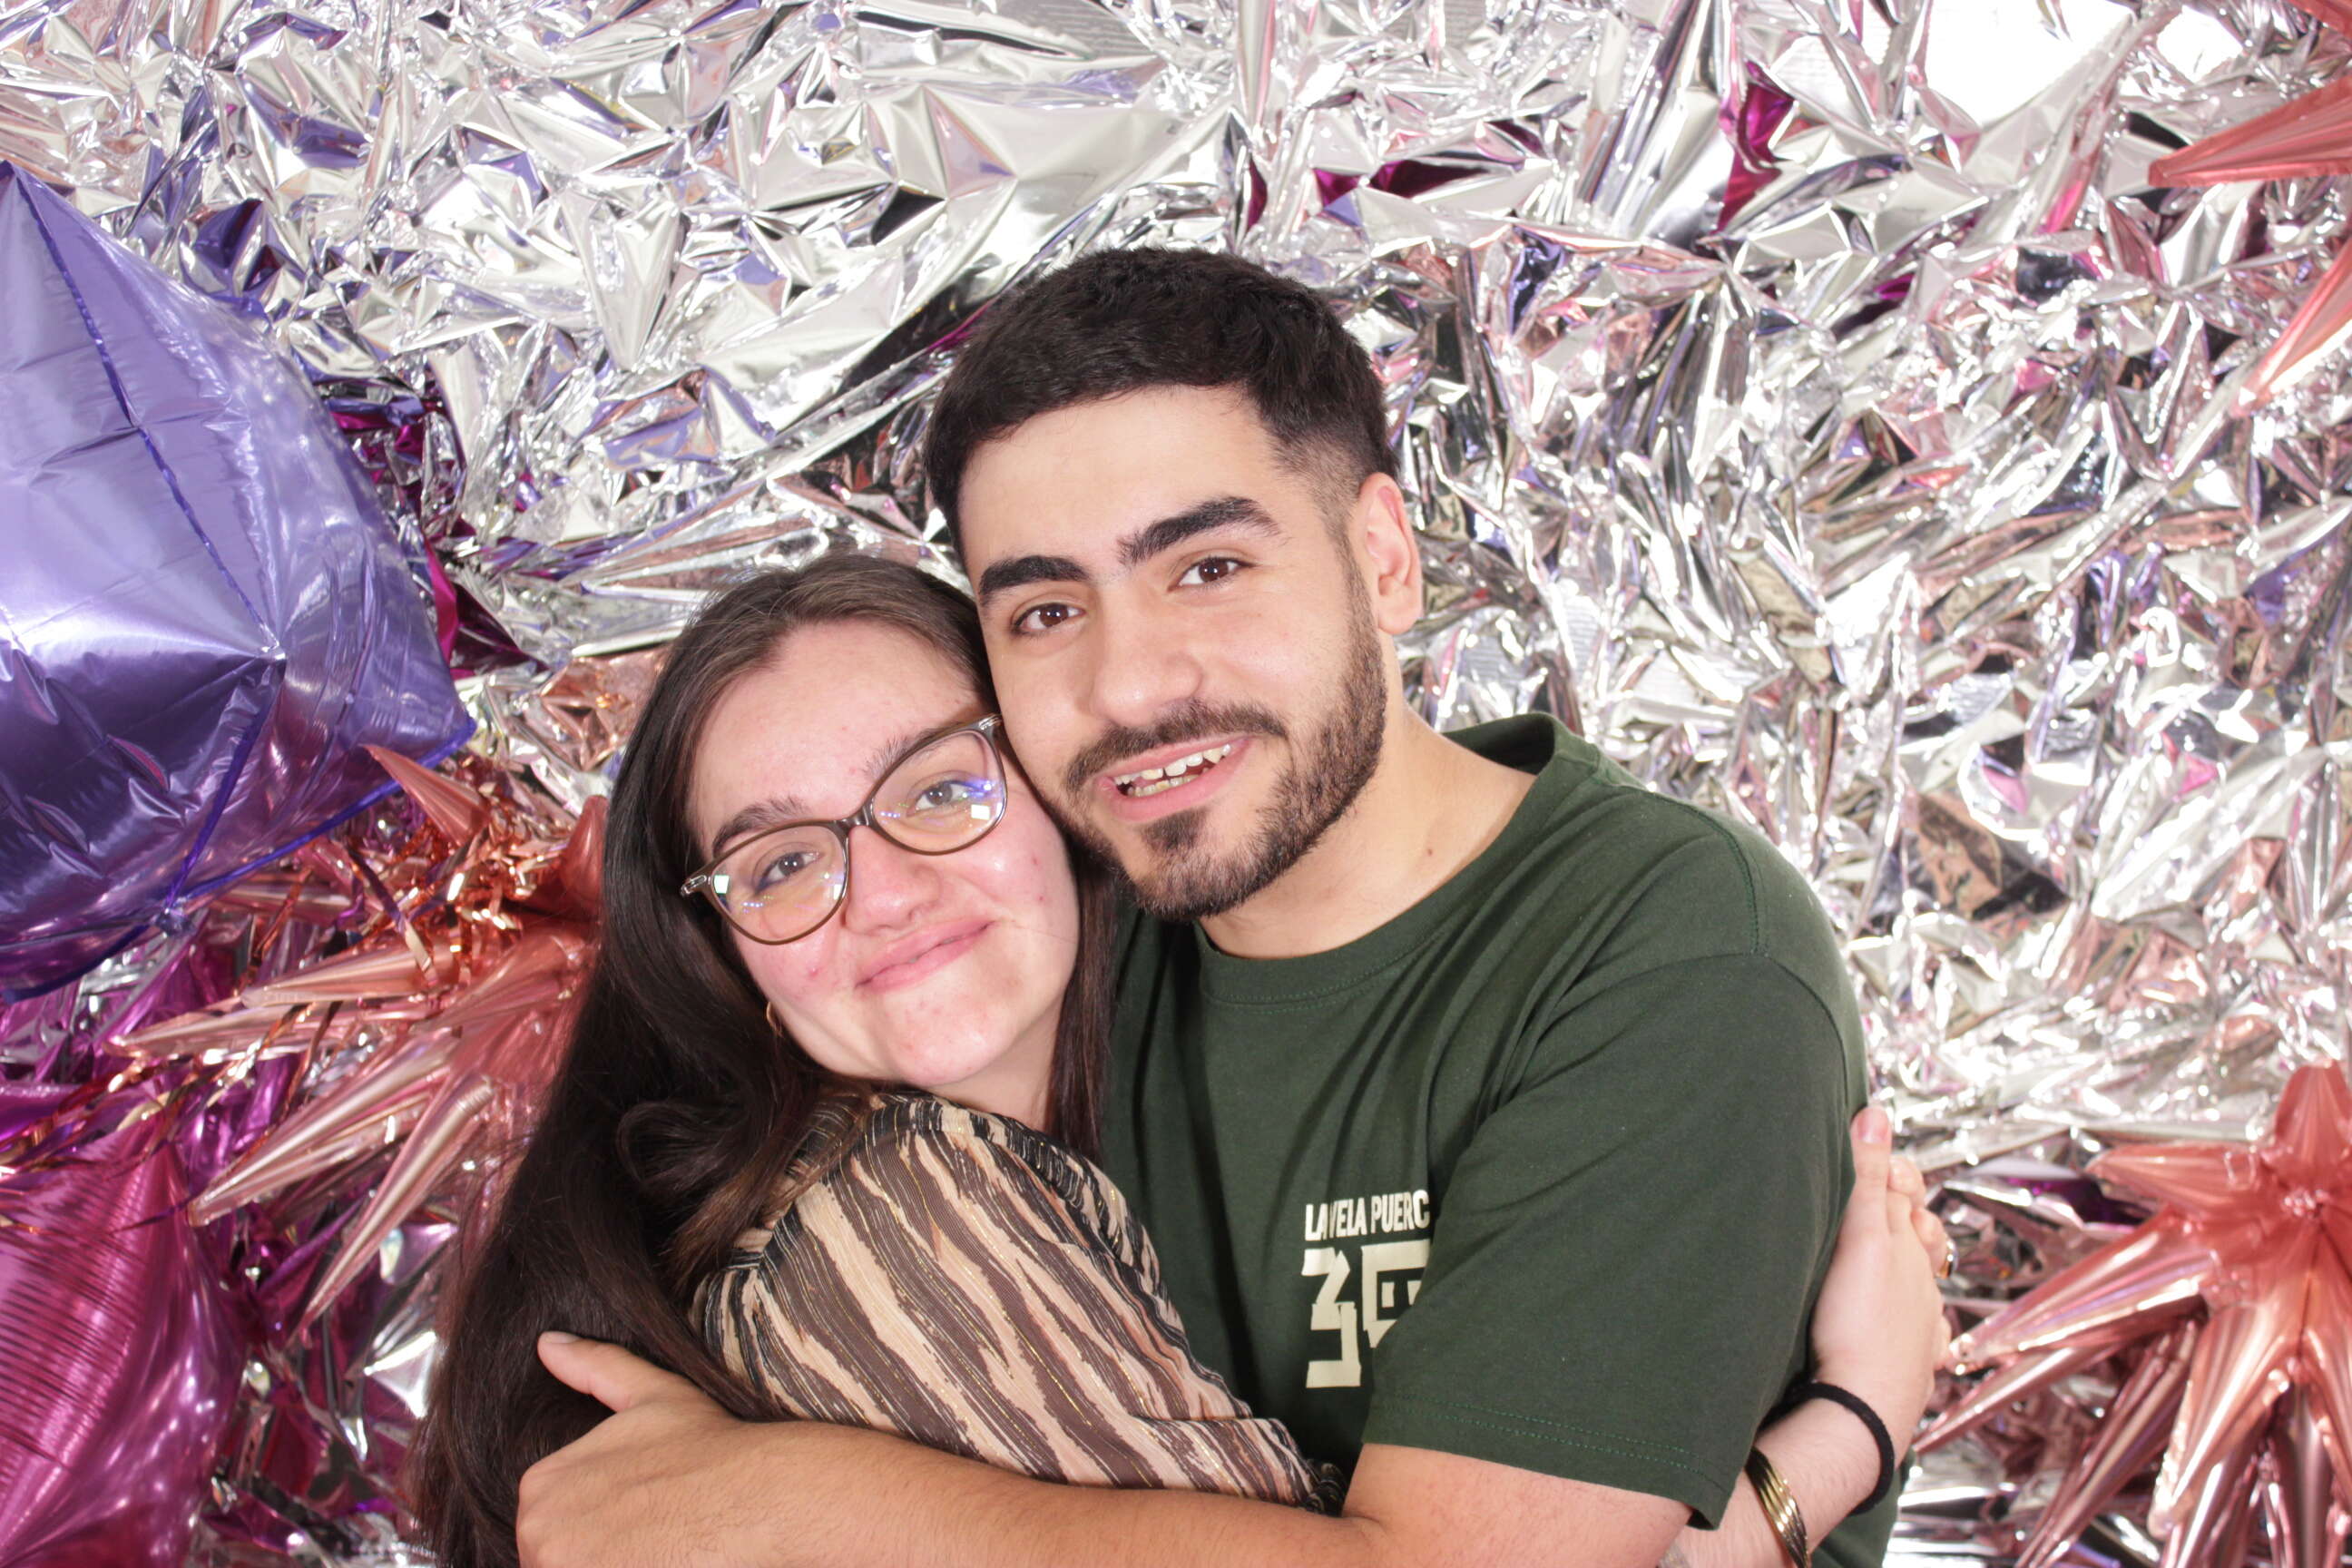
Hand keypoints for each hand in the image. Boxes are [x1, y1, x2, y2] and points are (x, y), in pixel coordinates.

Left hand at [519, 1333, 787, 1567]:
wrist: (754, 1499)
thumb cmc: (705, 1448)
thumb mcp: (649, 1395)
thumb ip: (594, 1367)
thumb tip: (546, 1342)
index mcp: (541, 1484)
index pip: (553, 1519)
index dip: (599, 1520)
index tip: (641, 1514)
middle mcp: (536, 1533)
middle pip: (558, 1555)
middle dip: (598, 1551)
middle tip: (652, 1535)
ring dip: (611, 1563)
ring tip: (657, 1551)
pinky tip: (663, 1560)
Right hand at [1807, 1109, 1950, 1448]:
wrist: (1864, 1409)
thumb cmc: (1859, 1325)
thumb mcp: (1861, 1237)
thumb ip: (1867, 1177)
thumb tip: (1875, 1115)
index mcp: (1908, 1246)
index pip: (1902, 1192)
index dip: (1886, 1167)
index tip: (1864, 1143)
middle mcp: (1921, 1281)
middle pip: (1917, 1232)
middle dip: (1900, 1207)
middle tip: (1875, 1186)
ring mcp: (1919, 1323)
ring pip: (1921, 1280)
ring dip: (1909, 1260)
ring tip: (1892, 1246)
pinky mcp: (1910, 1361)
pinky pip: (1921, 1332)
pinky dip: (1915, 1318)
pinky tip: (1909, 1323)